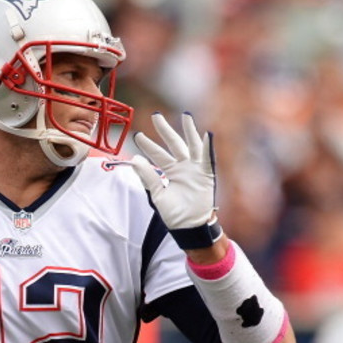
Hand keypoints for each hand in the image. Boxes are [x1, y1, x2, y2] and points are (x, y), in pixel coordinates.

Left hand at [131, 112, 219, 248]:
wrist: (189, 226)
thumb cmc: (174, 213)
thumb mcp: (157, 194)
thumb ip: (147, 176)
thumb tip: (134, 159)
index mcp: (169, 171)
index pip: (157, 154)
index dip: (148, 145)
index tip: (138, 135)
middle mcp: (182, 166)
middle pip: (173, 144)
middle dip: (165, 130)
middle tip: (156, 115)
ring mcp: (195, 169)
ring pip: (192, 146)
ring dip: (189, 131)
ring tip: (185, 116)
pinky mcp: (207, 175)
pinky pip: (208, 159)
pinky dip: (208, 147)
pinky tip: (206, 134)